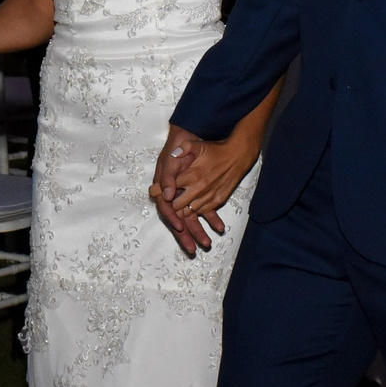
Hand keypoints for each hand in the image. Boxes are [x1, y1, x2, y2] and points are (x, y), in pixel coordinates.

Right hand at [149, 124, 208, 254]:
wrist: (194, 137)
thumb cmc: (182, 148)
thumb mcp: (174, 157)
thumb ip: (168, 175)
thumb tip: (166, 195)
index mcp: (165, 188)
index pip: (165, 209)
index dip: (172, 219)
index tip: (180, 227)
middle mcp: (174, 196)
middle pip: (177, 220)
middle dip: (184, 235)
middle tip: (192, 249)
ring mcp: (186, 197)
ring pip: (191, 219)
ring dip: (198, 232)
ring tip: (207, 244)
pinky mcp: (198, 195)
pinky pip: (204, 212)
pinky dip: (212, 219)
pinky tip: (220, 228)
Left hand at [161, 129, 262, 249]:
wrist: (238, 155)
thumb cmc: (215, 149)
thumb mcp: (196, 145)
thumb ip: (181, 150)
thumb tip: (170, 156)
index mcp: (191, 175)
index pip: (169, 189)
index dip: (159, 191)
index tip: (154, 191)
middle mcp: (199, 189)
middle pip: (176, 205)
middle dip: (169, 204)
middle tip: (165, 199)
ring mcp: (209, 197)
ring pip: (188, 212)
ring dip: (181, 209)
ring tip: (176, 203)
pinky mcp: (218, 201)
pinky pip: (201, 212)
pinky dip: (194, 210)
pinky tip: (191, 204)